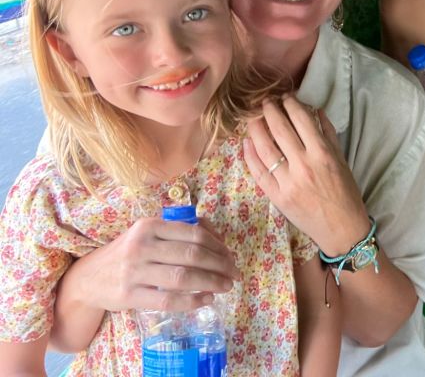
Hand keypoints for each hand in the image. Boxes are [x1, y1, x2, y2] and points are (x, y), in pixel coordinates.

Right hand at [64, 216, 238, 312]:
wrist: (88, 277)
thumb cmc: (128, 253)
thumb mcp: (148, 234)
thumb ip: (179, 232)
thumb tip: (218, 237)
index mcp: (150, 225)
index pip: (194, 234)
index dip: (219, 246)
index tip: (231, 256)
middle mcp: (142, 245)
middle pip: (192, 255)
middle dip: (220, 265)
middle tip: (235, 273)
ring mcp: (134, 271)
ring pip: (183, 277)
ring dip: (211, 283)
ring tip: (226, 286)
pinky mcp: (129, 295)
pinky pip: (168, 300)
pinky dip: (192, 301)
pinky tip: (206, 299)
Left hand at [244, 95, 369, 255]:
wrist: (341, 228)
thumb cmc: (346, 192)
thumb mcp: (341, 159)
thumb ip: (328, 133)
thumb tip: (315, 110)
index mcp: (323, 154)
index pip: (302, 119)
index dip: (291, 104)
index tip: (286, 97)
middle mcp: (304, 165)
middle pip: (279, 129)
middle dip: (269, 110)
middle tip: (265, 102)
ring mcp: (287, 181)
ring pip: (264, 147)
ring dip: (256, 128)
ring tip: (253, 117)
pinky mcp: (276, 196)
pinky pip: (258, 171)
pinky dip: (250, 154)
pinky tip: (247, 142)